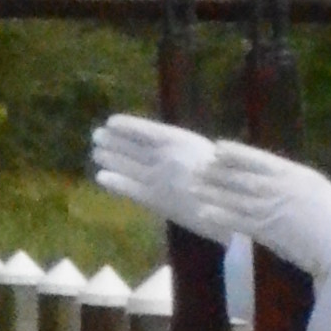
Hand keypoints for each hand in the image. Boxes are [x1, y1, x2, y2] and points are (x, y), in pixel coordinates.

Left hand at [92, 113, 219, 222]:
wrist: (234, 208)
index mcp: (181, 141)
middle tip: (97, 136)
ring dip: (110, 158)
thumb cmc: (223, 178)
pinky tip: (102, 177)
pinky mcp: (158, 201)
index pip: (146, 131)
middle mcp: (168, 157)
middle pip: (133, 147)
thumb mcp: (202, 152)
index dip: (126, 126)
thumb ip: (179, 147)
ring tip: (96, 153)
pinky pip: (131, 189)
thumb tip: (155, 142)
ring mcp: (162, 179)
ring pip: (128, 166)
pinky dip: (115, 182)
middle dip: (112, 141)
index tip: (111, 122)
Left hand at [185, 144, 330, 279]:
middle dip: (217, 172)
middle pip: (241, 177)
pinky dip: (219, 216)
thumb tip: (291, 183)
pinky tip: (203, 212)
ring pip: (234, 197)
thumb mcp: (325, 192)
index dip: (236, 153)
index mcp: (295, 175)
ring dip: (211, 192)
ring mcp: (271, 209)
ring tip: (192, 187)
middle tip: (197, 167)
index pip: (258, 159)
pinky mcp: (267, 231)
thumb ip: (303, 186)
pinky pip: (237, 221)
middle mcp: (278, 188)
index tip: (218, 147)